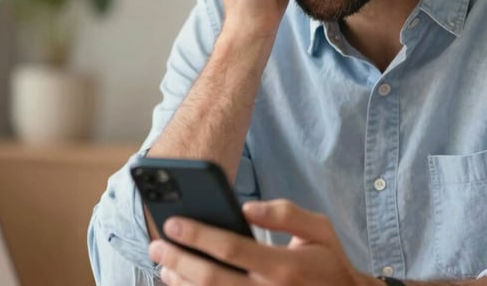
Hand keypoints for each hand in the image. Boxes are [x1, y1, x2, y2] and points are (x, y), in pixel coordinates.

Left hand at [149, 199, 379, 285]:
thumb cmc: (329, 262)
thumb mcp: (320, 229)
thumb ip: (285, 214)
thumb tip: (247, 208)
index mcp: (284, 266)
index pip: (231, 248)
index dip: (198, 234)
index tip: (173, 222)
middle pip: (211, 278)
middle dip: (178, 259)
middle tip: (156, 244)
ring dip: (180, 283)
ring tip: (163, 265)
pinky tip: (180, 285)